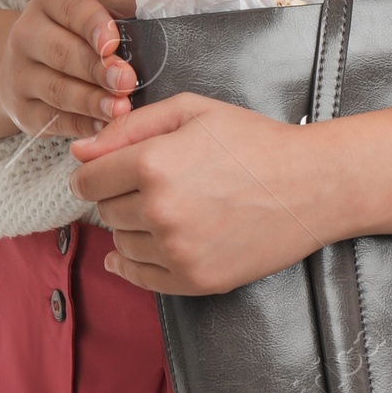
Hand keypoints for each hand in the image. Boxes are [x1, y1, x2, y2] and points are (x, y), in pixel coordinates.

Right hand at [0, 0, 136, 148]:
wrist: (26, 63)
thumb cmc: (77, 32)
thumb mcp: (97, 9)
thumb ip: (123, 12)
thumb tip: (159, 24)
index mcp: (50, 0)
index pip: (70, 8)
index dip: (92, 25)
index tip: (113, 43)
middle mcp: (27, 34)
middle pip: (61, 52)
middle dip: (97, 69)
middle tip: (127, 81)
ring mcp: (20, 75)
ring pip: (57, 89)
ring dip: (91, 101)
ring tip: (120, 109)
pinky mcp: (23, 111)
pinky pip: (54, 120)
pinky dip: (81, 125)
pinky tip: (105, 127)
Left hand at [68, 94, 339, 294]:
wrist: (312, 185)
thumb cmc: (255, 142)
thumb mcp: (192, 111)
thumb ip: (129, 127)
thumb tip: (79, 151)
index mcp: (153, 165)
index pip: (87, 179)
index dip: (96, 171)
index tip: (111, 169)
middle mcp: (160, 212)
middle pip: (103, 211)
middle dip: (119, 196)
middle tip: (155, 183)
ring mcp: (177, 251)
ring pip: (120, 243)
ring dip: (132, 227)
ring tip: (170, 208)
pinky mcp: (194, 280)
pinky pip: (139, 277)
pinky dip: (135, 262)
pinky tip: (151, 245)